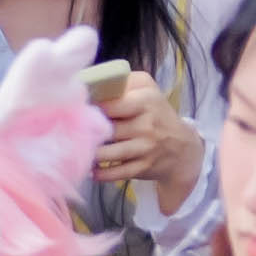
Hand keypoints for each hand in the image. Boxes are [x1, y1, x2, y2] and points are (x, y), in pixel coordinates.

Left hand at [87, 56, 205, 200]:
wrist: (182, 146)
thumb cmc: (156, 113)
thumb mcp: (147, 89)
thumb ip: (123, 82)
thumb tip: (92, 82)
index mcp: (146, 100)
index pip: (112, 103)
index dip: (91, 108)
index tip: (78, 110)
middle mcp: (146, 124)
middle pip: (106, 129)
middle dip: (87, 132)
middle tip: (74, 132)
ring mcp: (145, 147)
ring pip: (107, 154)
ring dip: (90, 154)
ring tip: (80, 150)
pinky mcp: (142, 167)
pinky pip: (114, 173)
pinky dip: (100, 173)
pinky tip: (92, 169)